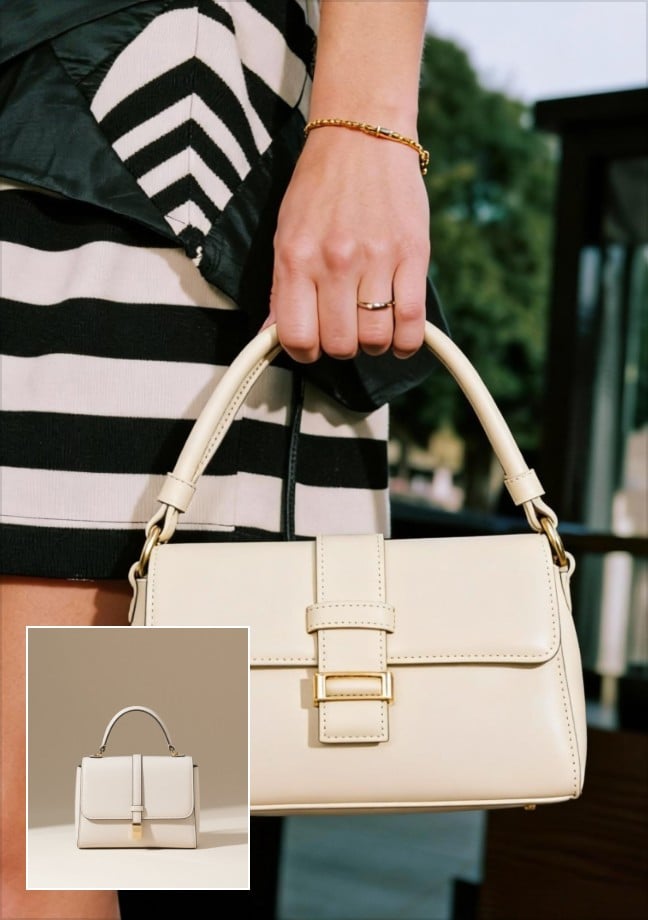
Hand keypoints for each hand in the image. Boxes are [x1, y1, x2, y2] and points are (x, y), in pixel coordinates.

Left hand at [265, 127, 429, 363]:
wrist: (363, 135)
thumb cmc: (320, 186)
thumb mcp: (285, 234)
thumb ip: (280, 289)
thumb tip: (270, 337)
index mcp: (297, 258)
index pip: (297, 337)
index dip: (304, 353)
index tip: (312, 346)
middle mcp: (335, 262)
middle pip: (340, 345)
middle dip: (340, 347)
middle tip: (343, 329)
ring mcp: (377, 259)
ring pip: (375, 339)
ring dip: (373, 344)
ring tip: (370, 325)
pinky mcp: (414, 255)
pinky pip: (412, 321)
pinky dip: (406, 342)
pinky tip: (399, 337)